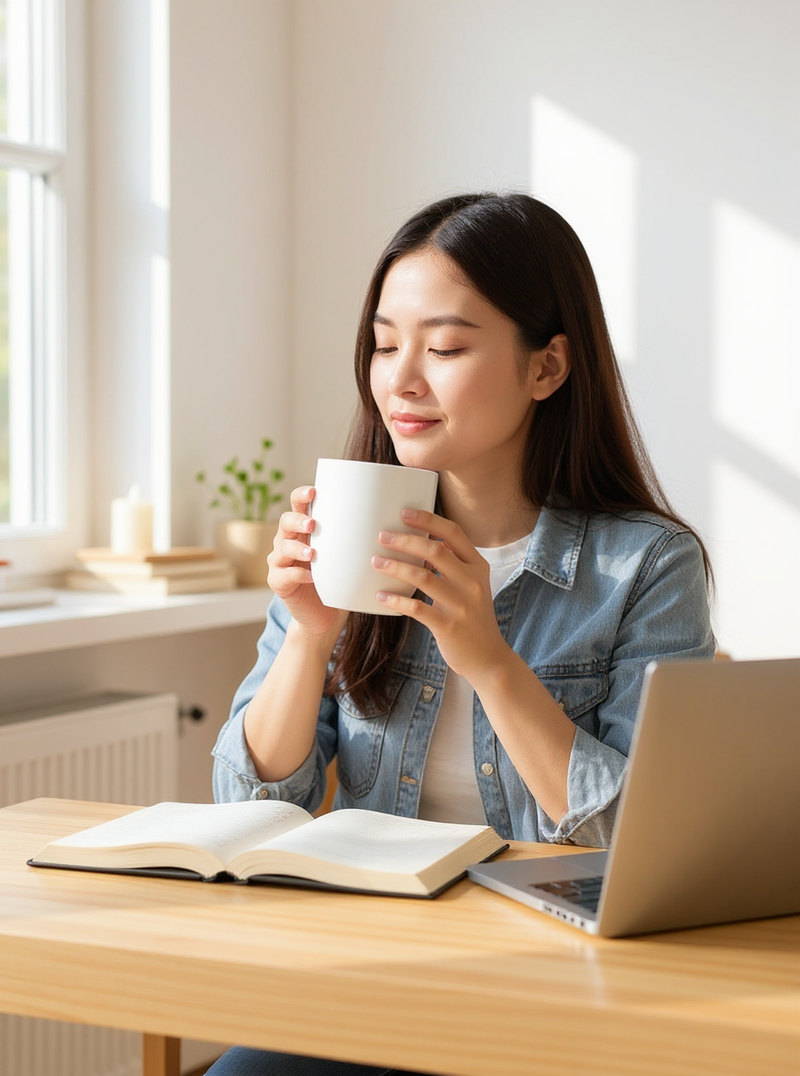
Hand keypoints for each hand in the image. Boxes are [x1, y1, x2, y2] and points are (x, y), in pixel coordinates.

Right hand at [267, 486, 347, 640]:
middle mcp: (289, 541)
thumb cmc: (340, 579)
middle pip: (285, 522)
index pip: (298, 504)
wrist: (326, 615)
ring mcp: (281, 562)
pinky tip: (310, 577)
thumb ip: (357, 537)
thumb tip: (392, 516)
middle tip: (312, 524)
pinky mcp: (278, 582)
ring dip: (296, 548)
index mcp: (304, 529)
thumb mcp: (348, 555)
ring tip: (312, 554)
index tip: (314, 491)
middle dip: (297, 520)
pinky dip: (297, 575)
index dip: (301, 495)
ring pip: (281, 548)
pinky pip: (284, 575)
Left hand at [372, 509, 508, 683]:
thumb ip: (454, 565)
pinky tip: (380, 596)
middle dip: (405, 540)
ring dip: (396, 566)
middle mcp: (472, 582)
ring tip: (375, 561)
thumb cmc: (473, 618)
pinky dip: (396, 600)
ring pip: (423, 577)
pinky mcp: (448, 626)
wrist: (488, 658)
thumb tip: (423, 543)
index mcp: (478, 567)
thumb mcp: (472, 586)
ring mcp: (461, 605)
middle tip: (382, 536)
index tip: (404, 513)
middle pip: (435, 550)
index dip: (428, 520)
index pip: (453, 533)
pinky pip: (416, 608)